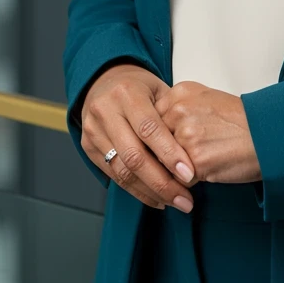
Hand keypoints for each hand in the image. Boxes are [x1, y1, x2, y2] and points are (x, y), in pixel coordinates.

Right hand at [80, 63, 198, 210]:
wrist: (104, 81)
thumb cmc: (139, 87)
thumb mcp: (159, 89)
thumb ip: (173, 115)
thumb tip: (196, 147)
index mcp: (127, 93)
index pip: (149, 129)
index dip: (169, 154)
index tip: (189, 174)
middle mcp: (106, 111)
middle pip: (134, 156)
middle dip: (162, 182)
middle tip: (185, 199)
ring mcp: (94, 131)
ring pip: (122, 171)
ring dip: (151, 192)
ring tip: (174, 201)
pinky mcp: (88, 147)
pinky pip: (113, 176)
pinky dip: (137, 191)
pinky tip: (156, 198)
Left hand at [154, 81, 261, 184]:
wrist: (268, 135)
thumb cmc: (242, 121)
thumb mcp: (207, 100)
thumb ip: (180, 109)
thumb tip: (158, 129)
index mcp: (180, 92)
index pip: (150, 121)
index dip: (159, 138)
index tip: (169, 144)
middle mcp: (179, 110)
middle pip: (152, 142)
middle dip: (163, 155)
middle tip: (181, 160)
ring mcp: (185, 135)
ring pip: (163, 162)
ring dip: (175, 170)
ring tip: (197, 165)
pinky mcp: (194, 160)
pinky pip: (178, 179)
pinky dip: (189, 183)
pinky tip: (206, 172)